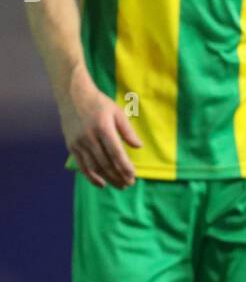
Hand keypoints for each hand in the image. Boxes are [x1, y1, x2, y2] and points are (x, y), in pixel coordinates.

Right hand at [59, 67, 142, 188]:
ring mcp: (79, 143)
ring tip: (119, 185)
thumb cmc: (99, 104)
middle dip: (118, 175)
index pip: (116, 152)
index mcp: (103, 128)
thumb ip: (128, 131)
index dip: (125, 166)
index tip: (133, 176)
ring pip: (94, 167)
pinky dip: (92, 177)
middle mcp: (89, 137)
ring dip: (108, 179)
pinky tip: (102, 184)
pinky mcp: (71, 146)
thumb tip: (138, 146)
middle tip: (129, 184)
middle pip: (105, 162)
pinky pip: (82, 166)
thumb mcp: (117, 112)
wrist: (73, 96)